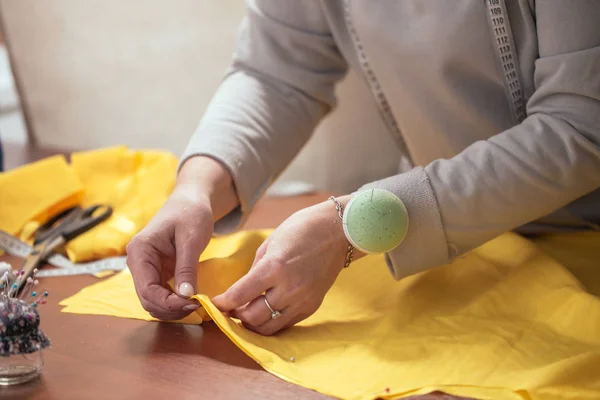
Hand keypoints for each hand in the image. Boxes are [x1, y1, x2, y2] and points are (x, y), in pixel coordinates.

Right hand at [126, 156, 237, 320]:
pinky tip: (192, 300)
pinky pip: (161, 295)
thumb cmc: (191, 212)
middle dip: (171, 308)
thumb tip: (185, 297)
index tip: (193, 304)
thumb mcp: (192, 238)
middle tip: (198, 307)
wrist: (191, 200)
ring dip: (173, 308)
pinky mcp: (157, 272)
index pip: (147, 289)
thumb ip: (186, 267)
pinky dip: (175, 302)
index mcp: (140, 251)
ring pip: (153, 301)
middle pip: (148, 300)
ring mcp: (146, 268)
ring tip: (197, 304)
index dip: (169, 303)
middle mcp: (137, 262)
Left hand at [211, 196, 360, 334]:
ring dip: (253, 323)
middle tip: (231, 308)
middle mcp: (288, 288)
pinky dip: (272, 321)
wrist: (337, 232)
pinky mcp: (312, 307)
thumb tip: (243, 290)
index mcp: (274, 267)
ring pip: (269, 327)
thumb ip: (255, 269)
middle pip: (252, 317)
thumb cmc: (301, 229)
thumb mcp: (270, 243)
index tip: (214, 304)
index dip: (222, 303)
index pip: (240, 295)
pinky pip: (286, 323)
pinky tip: (267, 311)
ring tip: (247, 313)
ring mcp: (302, 300)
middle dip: (236, 315)